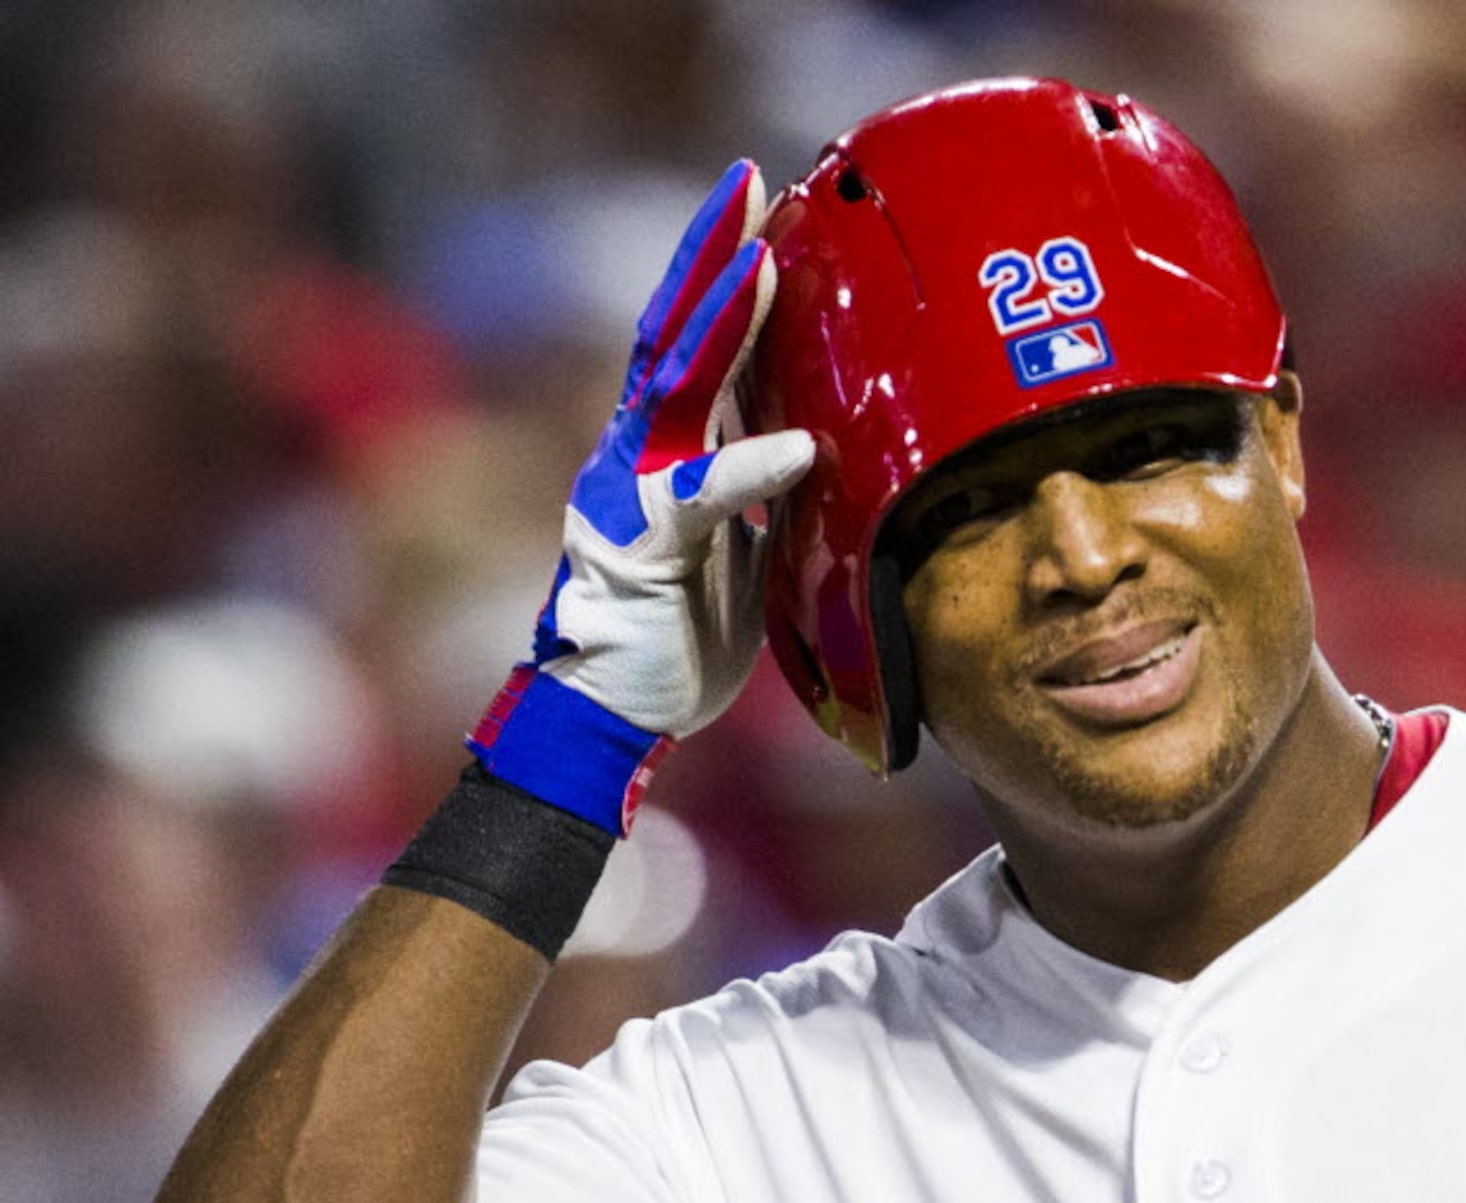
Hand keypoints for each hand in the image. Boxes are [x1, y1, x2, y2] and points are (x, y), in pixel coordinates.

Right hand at [470, 160, 814, 833]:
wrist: (613, 715)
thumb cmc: (677, 634)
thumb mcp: (738, 548)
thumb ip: (758, 492)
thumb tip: (810, 445)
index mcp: (660, 448)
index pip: (691, 338)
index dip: (720, 270)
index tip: (759, 206)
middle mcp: (635, 451)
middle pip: (672, 328)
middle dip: (709, 252)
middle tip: (746, 181)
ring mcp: (631, 490)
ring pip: (674, 384)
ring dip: (718, 318)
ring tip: (760, 259)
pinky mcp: (644, 546)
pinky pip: (700, 496)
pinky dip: (749, 468)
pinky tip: (799, 446)